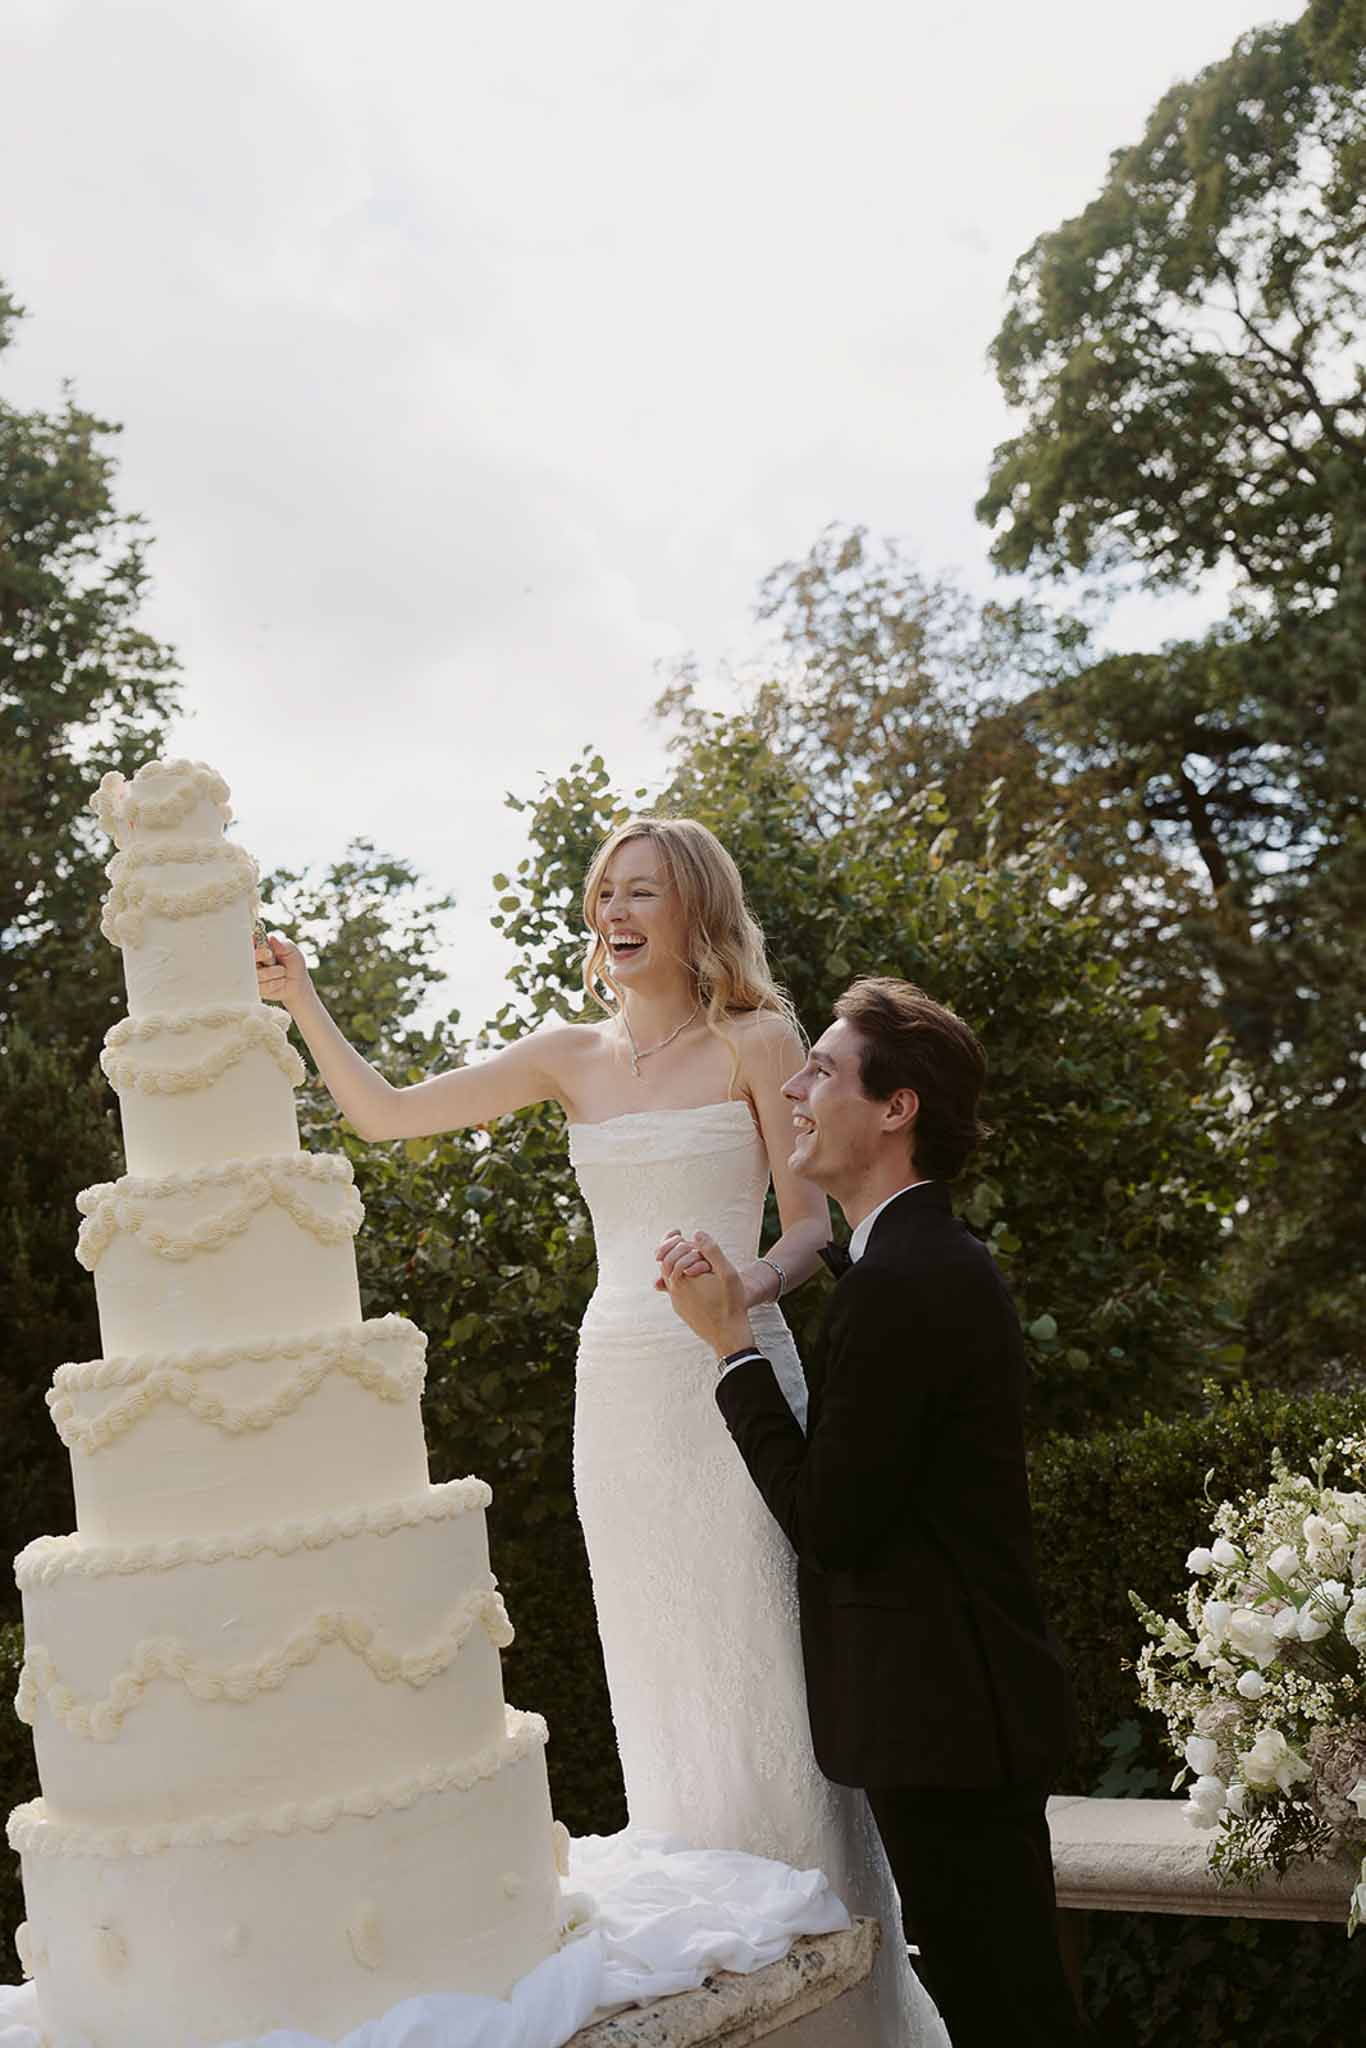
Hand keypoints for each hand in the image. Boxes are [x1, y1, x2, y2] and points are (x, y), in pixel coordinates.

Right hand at [255, 932, 312, 1012]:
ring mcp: (253, 975)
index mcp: (259, 947)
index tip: (259, 941)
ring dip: (273, 972)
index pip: (250, 943)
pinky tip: (281, 981)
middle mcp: (253, 960)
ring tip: (283, 971)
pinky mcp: (256, 988)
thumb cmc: (294, 964)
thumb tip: (272, 938)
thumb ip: (282, 945)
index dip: (252, 942)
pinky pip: (262, 986)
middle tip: (270, 954)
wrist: (298, 983)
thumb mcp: (292, 952)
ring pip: (257, 973)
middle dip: (260, 955)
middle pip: (248, 957)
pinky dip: (275, 983)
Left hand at [658, 1231, 752, 1356]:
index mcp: (681, 1280)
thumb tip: (696, 1233)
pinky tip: (692, 1276)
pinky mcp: (683, 1312)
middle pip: (665, 1265)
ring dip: (676, 1265)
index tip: (677, 1231)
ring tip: (687, 1255)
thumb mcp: (728, 1273)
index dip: (670, 1240)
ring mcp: (678, 1303)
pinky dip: (680, 1279)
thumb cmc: (731, 1304)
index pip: (666, 1254)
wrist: (729, 1337)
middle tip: (678, 1238)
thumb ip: (712, 1251)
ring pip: (670, 1278)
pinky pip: (676, 1291)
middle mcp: (675, 1292)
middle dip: (671, 1250)